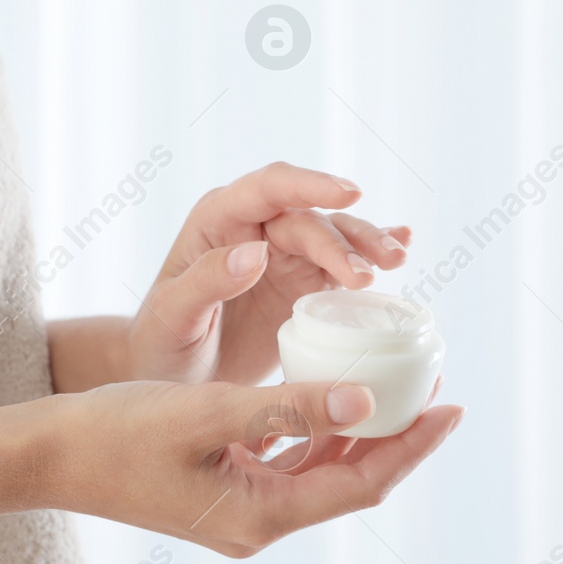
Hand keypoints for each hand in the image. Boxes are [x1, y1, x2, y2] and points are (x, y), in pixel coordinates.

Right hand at [43, 377, 461, 555]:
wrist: (50, 455)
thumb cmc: (118, 431)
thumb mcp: (206, 413)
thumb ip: (286, 407)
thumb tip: (365, 398)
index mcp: (259, 514)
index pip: (360, 482)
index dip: (410, 445)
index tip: (452, 404)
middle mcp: (256, 523)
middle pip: (348, 480)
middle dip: (395, 436)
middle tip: (431, 383)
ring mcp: (237, 511)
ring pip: (319, 472)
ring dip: (357, 431)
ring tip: (391, 383)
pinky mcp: (220, 492)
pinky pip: (286, 465)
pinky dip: (314, 431)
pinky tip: (326, 393)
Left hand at [122, 162, 411, 384]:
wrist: (171, 378)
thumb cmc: (159, 343)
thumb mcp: (172, 316)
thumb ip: (206, 281)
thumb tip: (255, 252)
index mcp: (218, 221)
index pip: (268, 188)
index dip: (309, 185)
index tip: (347, 192)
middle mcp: (255, 228)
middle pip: (310, 219)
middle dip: (344, 239)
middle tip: (370, 273)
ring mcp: (283, 256)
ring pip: (334, 237)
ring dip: (366, 245)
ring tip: (396, 262)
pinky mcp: (304, 286)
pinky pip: (342, 265)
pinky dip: (370, 255)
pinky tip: (403, 245)